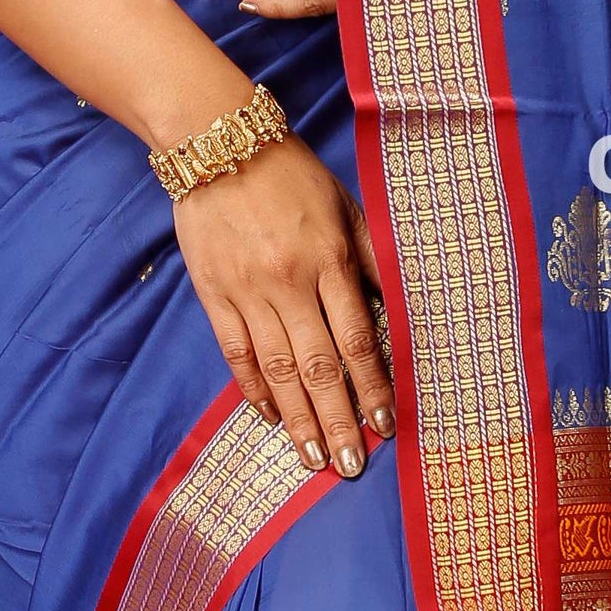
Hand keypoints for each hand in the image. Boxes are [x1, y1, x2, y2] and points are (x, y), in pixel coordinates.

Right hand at [169, 126, 394, 475]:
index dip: (373, 385)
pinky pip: (235, 352)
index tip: (386, 423)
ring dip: (297, 419)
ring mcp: (247, 289)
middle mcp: (289, 280)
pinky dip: (251, 389)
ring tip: (313, 458)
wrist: (218, 144)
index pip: (356, 337)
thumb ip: (369, 257)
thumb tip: (397, 307)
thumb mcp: (343, 205)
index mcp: (328, 256)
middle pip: (318, 365)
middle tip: (352, 466)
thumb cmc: (290, 173)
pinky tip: (268, 416)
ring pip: (276, 369)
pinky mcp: (214, 292)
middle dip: (338, 421)